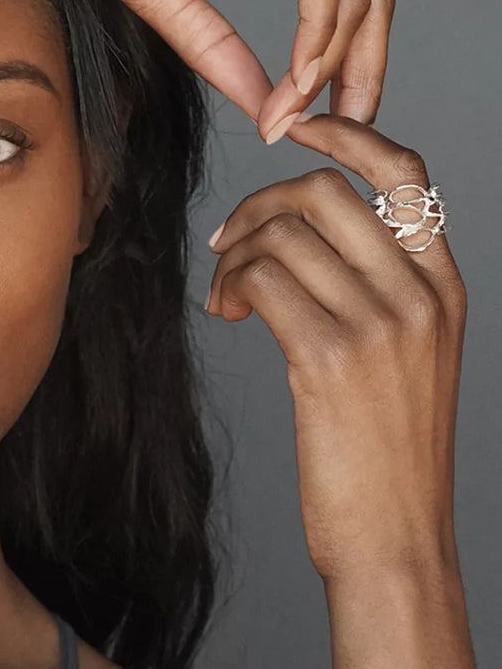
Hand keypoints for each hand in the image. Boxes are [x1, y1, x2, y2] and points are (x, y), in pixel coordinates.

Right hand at [15, 0, 394, 140]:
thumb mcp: (166, 1)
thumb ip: (218, 51)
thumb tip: (266, 107)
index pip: (343, 1)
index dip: (343, 68)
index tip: (313, 123)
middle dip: (364, 73)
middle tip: (341, 133)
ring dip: (334, 64)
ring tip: (297, 115)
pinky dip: (314, 32)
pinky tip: (294, 77)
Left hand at [203, 114, 465, 580]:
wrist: (394, 538)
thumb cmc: (385, 448)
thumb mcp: (405, 356)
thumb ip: (375, 288)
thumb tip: (299, 233)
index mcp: (442, 287)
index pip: (405, 175)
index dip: (347, 138)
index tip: (300, 130)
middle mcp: (419, 296)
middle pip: (325, 194)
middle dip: (259, 203)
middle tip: (228, 240)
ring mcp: (379, 325)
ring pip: (283, 233)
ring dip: (235, 253)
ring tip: (226, 292)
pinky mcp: (329, 358)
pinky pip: (262, 277)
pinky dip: (230, 282)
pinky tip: (226, 310)